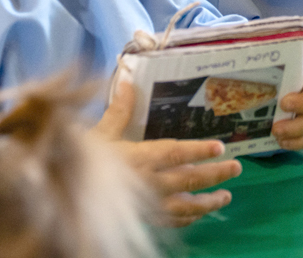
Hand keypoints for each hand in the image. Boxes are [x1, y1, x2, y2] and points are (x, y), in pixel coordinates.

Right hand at [96, 81, 241, 226]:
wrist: (65, 191)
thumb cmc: (84, 160)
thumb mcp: (100, 132)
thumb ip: (119, 109)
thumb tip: (127, 81)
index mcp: (139, 158)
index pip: (174, 153)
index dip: (198, 150)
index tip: (220, 147)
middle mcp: (148, 182)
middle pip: (188, 179)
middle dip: (215, 174)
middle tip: (236, 168)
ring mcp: (147, 204)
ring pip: (184, 206)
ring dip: (208, 202)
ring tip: (226, 197)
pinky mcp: (144, 218)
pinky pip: (171, 221)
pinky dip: (188, 218)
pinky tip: (198, 214)